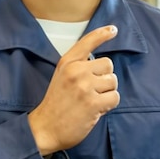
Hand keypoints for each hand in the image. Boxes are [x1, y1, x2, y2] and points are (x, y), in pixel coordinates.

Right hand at [28, 25, 119, 155]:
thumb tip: (103, 64)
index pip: (87, 42)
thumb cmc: (56, 104)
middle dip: (105, 78)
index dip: (102, 34)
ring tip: (91, 101)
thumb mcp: (61, 77)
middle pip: (108, 64)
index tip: (113, 30)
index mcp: (67, 63)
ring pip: (113, 82)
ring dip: (107, 93)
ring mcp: (84, 86)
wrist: (45, 128)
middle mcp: (76, 71)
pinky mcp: (93, 103)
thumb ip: (78, 67)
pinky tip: (96, 110)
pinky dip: (109, 105)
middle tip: (91, 91)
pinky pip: (115, 97)